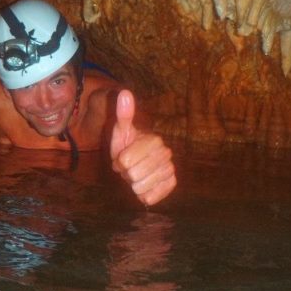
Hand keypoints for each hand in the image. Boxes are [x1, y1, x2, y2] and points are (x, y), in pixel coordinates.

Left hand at [109, 89, 176, 205]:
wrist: (137, 159)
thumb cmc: (127, 143)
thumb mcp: (121, 129)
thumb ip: (124, 114)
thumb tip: (124, 93)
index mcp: (154, 140)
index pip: (127, 160)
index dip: (119, 162)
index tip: (122, 156)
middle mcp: (166, 154)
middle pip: (134, 175)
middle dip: (126, 173)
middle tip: (128, 167)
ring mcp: (170, 169)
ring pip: (141, 187)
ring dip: (133, 184)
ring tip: (135, 175)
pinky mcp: (171, 183)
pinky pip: (152, 197)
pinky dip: (144, 194)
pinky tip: (144, 186)